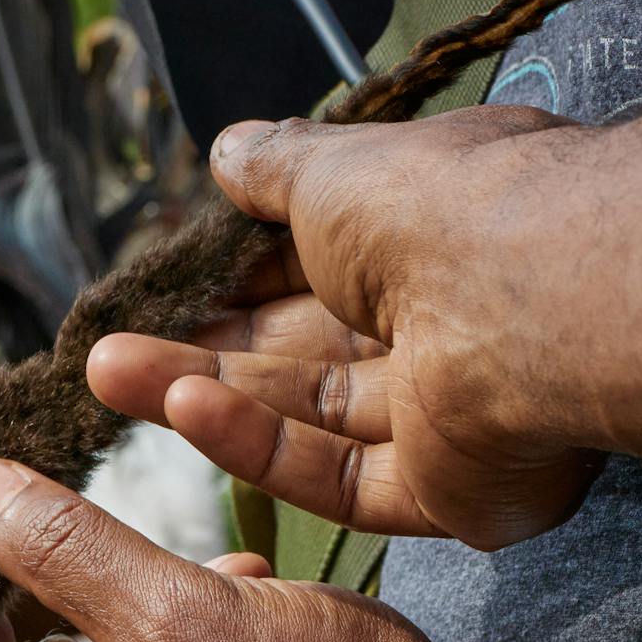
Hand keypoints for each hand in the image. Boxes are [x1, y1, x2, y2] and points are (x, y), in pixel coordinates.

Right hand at [88, 106, 605, 550]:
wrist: (534, 295)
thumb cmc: (445, 211)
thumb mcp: (334, 169)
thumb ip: (277, 169)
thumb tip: (230, 151)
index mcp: (434, 239)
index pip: (319, 270)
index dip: (238, 279)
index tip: (164, 287)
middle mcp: (447, 328)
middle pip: (302, 351)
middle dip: (202, 345)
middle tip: (111, 345)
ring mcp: (447, 416)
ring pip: (304, 414)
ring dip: (204, 393)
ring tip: (108, 371)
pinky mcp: (440, 490)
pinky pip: (333, 474)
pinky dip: (254, 445)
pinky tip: (182, 409)